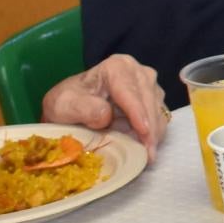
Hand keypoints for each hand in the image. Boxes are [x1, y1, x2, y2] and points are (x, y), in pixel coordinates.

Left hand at [42, 54, 164, 148]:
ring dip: (153, 134)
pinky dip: (154, 134)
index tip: (143, 133)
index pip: (130, 92)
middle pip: (149, 102)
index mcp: (117, 67)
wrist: (71, 107)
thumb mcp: (64, 105)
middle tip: (147, 155)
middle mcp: (137, 72)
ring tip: (144, 155)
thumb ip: (84, 108)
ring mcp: (149, 85)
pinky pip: (160, 118)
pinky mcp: (154, 100)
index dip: (138, 113)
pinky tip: (144, 147)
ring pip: (158, 112)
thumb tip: (106, 115)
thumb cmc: (67, 104)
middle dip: (149, 129)